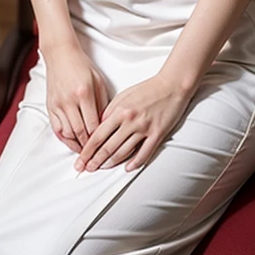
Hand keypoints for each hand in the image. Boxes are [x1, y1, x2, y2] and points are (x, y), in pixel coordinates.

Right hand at [45, 44, 109, 152]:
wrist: (61, 54)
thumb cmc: (82, 66)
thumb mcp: (98, 81)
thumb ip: (103, 103)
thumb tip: (105, 124)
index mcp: (84, 93)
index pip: (92, 124)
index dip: (99, 139)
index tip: (104, 147)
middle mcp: (69, 100)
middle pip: (79, 132)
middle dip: (88, 146)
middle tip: (95, 155)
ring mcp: (57, 104)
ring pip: (66, 133)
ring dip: (76, 144)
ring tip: (85, 151)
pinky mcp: (50, 106)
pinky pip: (56, 128)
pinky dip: (64, 138)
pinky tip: (72, 142)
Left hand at [74, 73, 192, 172]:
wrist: (172, 85)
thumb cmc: (148, 88)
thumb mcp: (124, 95)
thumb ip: (110, 110)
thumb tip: (99, 126)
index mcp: (120, 110)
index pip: (98, 135)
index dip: (87, 150)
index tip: (81, 159)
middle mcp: (130, 121)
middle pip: (108, 147)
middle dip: (95, 160)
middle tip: (87, 168)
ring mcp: (144, 129)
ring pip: (123, 152)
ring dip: (111, 163)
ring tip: (102, 168)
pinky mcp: (157, 134)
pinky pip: (144, 153)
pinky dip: (135, 163)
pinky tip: (127, 168)